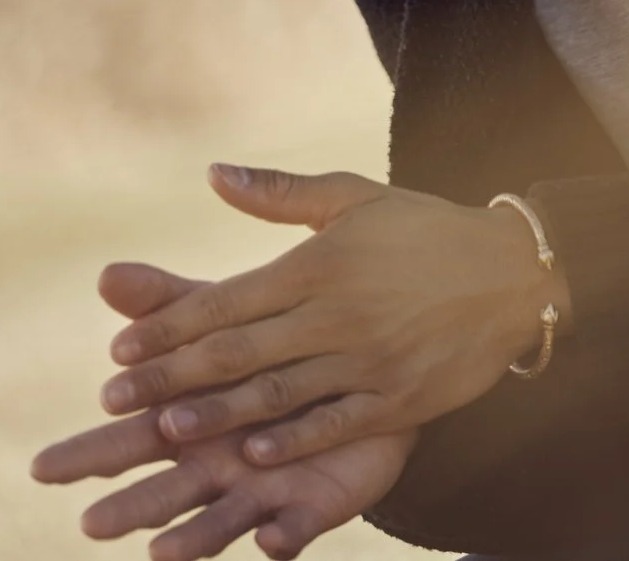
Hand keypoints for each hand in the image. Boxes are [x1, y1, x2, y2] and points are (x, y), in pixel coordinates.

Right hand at [33, 262, 416, 559]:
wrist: (364, 369)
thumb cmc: (274, 348)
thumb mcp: (224, 319)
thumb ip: (169, 305)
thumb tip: (106, 273)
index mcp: (185, 424)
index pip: (126, 439)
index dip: (88, 454)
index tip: (42, 468)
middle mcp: (214, 468)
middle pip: (164, 491)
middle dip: (129, 509)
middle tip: (88, 525)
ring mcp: (260, 491)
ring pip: (220, 520)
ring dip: (191, 539)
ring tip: (161, 553)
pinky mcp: (313, 505)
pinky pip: (298, 527)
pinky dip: (283, 537)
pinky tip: (271, 541)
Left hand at [94, 164, 568, 466]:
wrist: (515, 273)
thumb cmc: (426, 231)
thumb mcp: (357, 198)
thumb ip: (281, 194)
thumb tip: (213, 173)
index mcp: (321, 263)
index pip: (228, 300)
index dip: (169, 327)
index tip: (118, 349)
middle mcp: (338, 314)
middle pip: (239, 352)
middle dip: (171, 377)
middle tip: (113, 402)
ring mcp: (369, 360)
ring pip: (278, 393)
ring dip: (217, 414)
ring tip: (167, 432)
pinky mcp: (399, 398)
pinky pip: (335, 424)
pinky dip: (292, 440)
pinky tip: (252, 454)